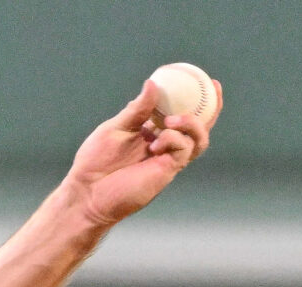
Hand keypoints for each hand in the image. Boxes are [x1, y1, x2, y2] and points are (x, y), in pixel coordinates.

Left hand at [62, 76, 221, 228]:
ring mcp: (167, 159)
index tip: (202, 78)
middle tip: (214, 89)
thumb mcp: (115, 128)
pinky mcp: (166, 172)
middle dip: (212, 107)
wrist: (87, 193)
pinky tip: (156, 141)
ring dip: (192, 123)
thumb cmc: (96, 163)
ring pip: (198, 139)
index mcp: (151, 131)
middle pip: (198, 126)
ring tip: (172, 120)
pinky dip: (174, 139)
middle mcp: (164, 144)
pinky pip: (183, 150)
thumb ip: (137, 109)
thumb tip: (152, 83)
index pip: (178, 112)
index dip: (194, 98)